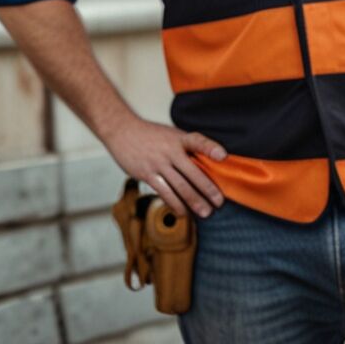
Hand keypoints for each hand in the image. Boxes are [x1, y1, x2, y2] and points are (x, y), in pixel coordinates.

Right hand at [110, 116, 225, 217]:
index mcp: (177, 138)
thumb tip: (209, 162)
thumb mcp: (170, 134)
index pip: (196, 141)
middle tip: (219, 202)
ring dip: (194, 201)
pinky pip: (164, 192)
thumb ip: (187, 147)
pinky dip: (175, 204)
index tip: (223, 156)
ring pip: (179, 186)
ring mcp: (157, 163)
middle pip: (192, 172)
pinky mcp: (146, 174)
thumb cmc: (150, 135)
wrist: (121, 130)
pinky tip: (182, 212)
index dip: (210, 148)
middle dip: (207, 189)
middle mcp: (169, 150)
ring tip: (205, 213)